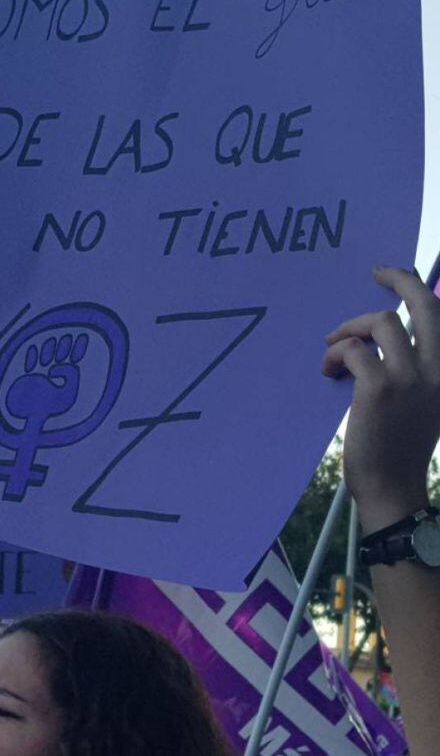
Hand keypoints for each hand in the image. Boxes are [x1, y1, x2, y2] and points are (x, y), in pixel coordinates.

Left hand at [323, 266, 439, 531]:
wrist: (391, 486)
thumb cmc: (397, 445)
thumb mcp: (422, 401)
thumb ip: (414, 368)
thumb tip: (384, 334)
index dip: (416, 287)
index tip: (392, 275)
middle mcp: (438, 369)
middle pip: (422, 304)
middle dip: (399, 279)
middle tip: (375, 271)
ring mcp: (411, 376)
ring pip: (380, 322)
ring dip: (349, 331)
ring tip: (334, 351)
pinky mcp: (380, 388)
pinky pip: (353, 350)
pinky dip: (335, 355)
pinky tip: (328, 373)